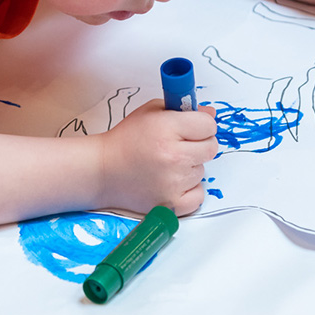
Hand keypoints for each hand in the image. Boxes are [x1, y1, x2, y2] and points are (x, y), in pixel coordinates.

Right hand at [97, 99, 218, 215]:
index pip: (209, 125)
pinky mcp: (172, 204)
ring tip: (166, 165)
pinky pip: (199, 195)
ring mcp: (174, 183)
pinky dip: (189, 190)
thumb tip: (211, 114)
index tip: (190, 128)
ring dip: (190, 167)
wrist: (102, 171)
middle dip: (199, 144)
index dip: (201, 125)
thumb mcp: (150, 113)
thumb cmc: (125, 140)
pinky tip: (173, 182)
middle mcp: (173, 157)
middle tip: (179, 146)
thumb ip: (182, 109)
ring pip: (202, 171)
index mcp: (167, 129)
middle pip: (211, 148)